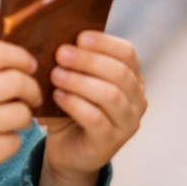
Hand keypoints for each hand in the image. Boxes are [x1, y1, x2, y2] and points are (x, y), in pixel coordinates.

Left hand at [38, 32, 147, 185]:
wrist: (67, 152)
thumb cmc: (71, 110)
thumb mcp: (73, 81)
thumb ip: (71, 61)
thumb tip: (49, 33)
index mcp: (132, 78)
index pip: (127, 53)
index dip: (104, 42)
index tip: (79, 37)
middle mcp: (137, 99)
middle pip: (119, 72)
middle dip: (88, 60)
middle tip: (60, 54)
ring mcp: (127, 123)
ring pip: (110, 95)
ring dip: (80, 82)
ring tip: (56, 75)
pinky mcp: (111, 142)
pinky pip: (96, 119)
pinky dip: (75, 104)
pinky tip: (58, 97)